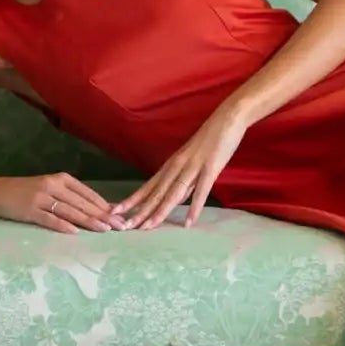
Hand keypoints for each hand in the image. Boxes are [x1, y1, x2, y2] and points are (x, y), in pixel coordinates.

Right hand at [0, 172, 126, 234]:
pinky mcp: (30, 210)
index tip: (122, 217)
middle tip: (120, 227)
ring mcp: (41, 198)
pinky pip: (49, 219)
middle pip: (83, 204)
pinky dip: (62, 225)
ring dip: (89, 221)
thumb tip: (101, 210)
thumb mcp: (52, 188)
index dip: (106, 206)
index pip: (89, 194)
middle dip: (104, 216)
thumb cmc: (29, 192)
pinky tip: (74, 232)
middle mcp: (53, 186)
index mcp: (62, 179)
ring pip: (70, 211)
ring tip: (104, 230)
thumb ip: (73, 197)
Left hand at [113, 108, 248, 229]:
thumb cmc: (211, 139)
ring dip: (159, 211)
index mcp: (172, 164)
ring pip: (173, 193)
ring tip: (147, 228)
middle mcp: (177, 166)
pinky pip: (201, 191)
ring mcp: (193, 167)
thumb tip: (176, 199)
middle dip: (140, 211)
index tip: (116, 212)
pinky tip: (188, 222)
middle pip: (156, 192)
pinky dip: (194, 207)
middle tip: (124, 227)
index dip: (132, 200)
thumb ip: (184, 180)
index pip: (148, 186)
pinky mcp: (210, 168)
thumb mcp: (192, 160)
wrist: (228, 118)